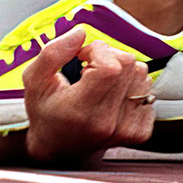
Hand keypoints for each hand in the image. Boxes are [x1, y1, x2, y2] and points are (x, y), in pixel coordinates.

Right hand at [20, 28, 155, 165]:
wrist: (60, 150)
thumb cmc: (46, 113)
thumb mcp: (35, 81)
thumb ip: (53, 53)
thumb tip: (80, 32)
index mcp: (82, 111)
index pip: (111, 67)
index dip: (98, 51)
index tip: (82, 58)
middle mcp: (108, 123)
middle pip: (128, 66)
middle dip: (109, 57)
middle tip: (90, 71)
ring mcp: (127, 130)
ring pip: (141, 75)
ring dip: (122, 71)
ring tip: (100, 84)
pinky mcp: (140, 133)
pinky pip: (147, 91)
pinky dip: (132, 87)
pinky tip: (112, 97)